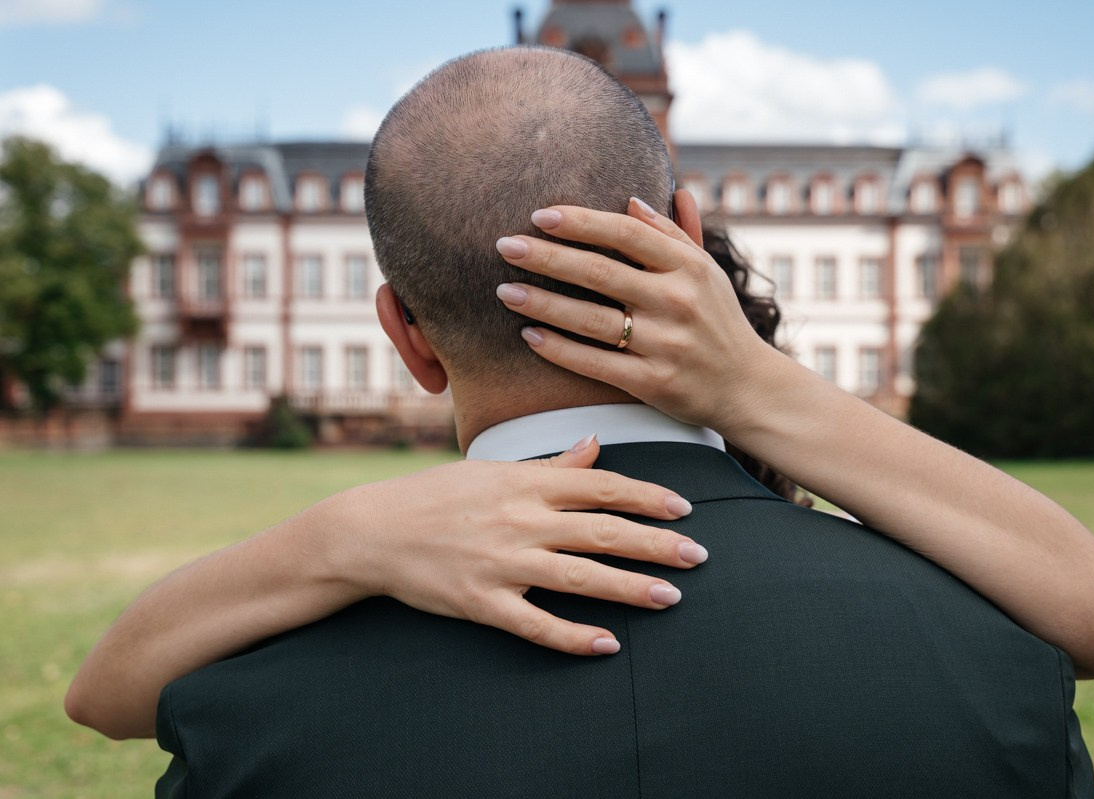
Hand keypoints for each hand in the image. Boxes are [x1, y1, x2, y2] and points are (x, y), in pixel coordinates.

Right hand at [325, 434, 706, 655]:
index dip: (648, 497)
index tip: (684, 509)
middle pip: (603, 531)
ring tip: (670, 598)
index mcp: (526, 483)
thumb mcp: (493, 470)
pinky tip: (607, 645)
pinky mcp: (481, 602)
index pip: (602, 486)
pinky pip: (535, 624)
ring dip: (630, 588)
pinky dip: (572, 636)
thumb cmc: (436, 495)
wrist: (372, 530)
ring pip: (580, 577)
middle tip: (698, 556)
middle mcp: (521, 520)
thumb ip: (551, 465)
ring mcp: (502, 563)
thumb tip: (596, 444)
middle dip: (656, 544)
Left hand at [493, 193, 790, 430]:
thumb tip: (630, 199)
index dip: (581, 222)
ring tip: (505, 291)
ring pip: (592, 320)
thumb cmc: (717, 321)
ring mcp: (665, 345)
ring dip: (543, 304)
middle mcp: (678, 302)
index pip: (627, 234)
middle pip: (601, 273)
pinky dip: (560, 349)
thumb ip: (671, 234)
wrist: (747, 387)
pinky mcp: (653, 382)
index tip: (540, 215)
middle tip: (505, 245)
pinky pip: (595, 363)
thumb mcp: (706, 272)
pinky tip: (530, 335)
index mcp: (689, 268)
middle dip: (547, 257)